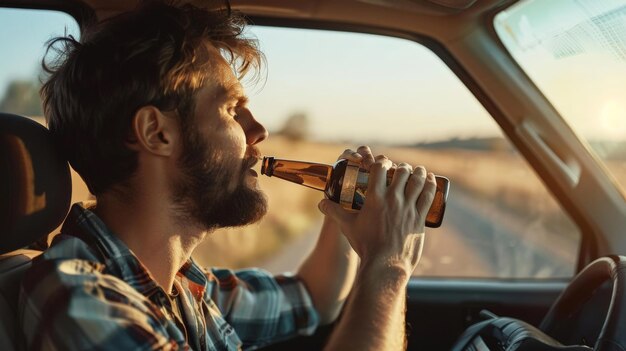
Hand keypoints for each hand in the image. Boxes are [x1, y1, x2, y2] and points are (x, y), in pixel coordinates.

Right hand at [319, 146, 436, 275]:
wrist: (385, 265)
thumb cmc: (366, 245)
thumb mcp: (348, 227)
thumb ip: (334, 212)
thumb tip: (321, 203)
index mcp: (374, 198)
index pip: (379, 168)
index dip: (381, 161)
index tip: (383, 163)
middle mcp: (393, 199)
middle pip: (401, 171)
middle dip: (401, 167)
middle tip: (400, 169)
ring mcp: (408, 208)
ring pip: (417, 181)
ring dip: (419, 172)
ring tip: (418, 170)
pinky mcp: (419, 218)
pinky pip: (429, 195)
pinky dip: (431, 184)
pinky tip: (432, 179)